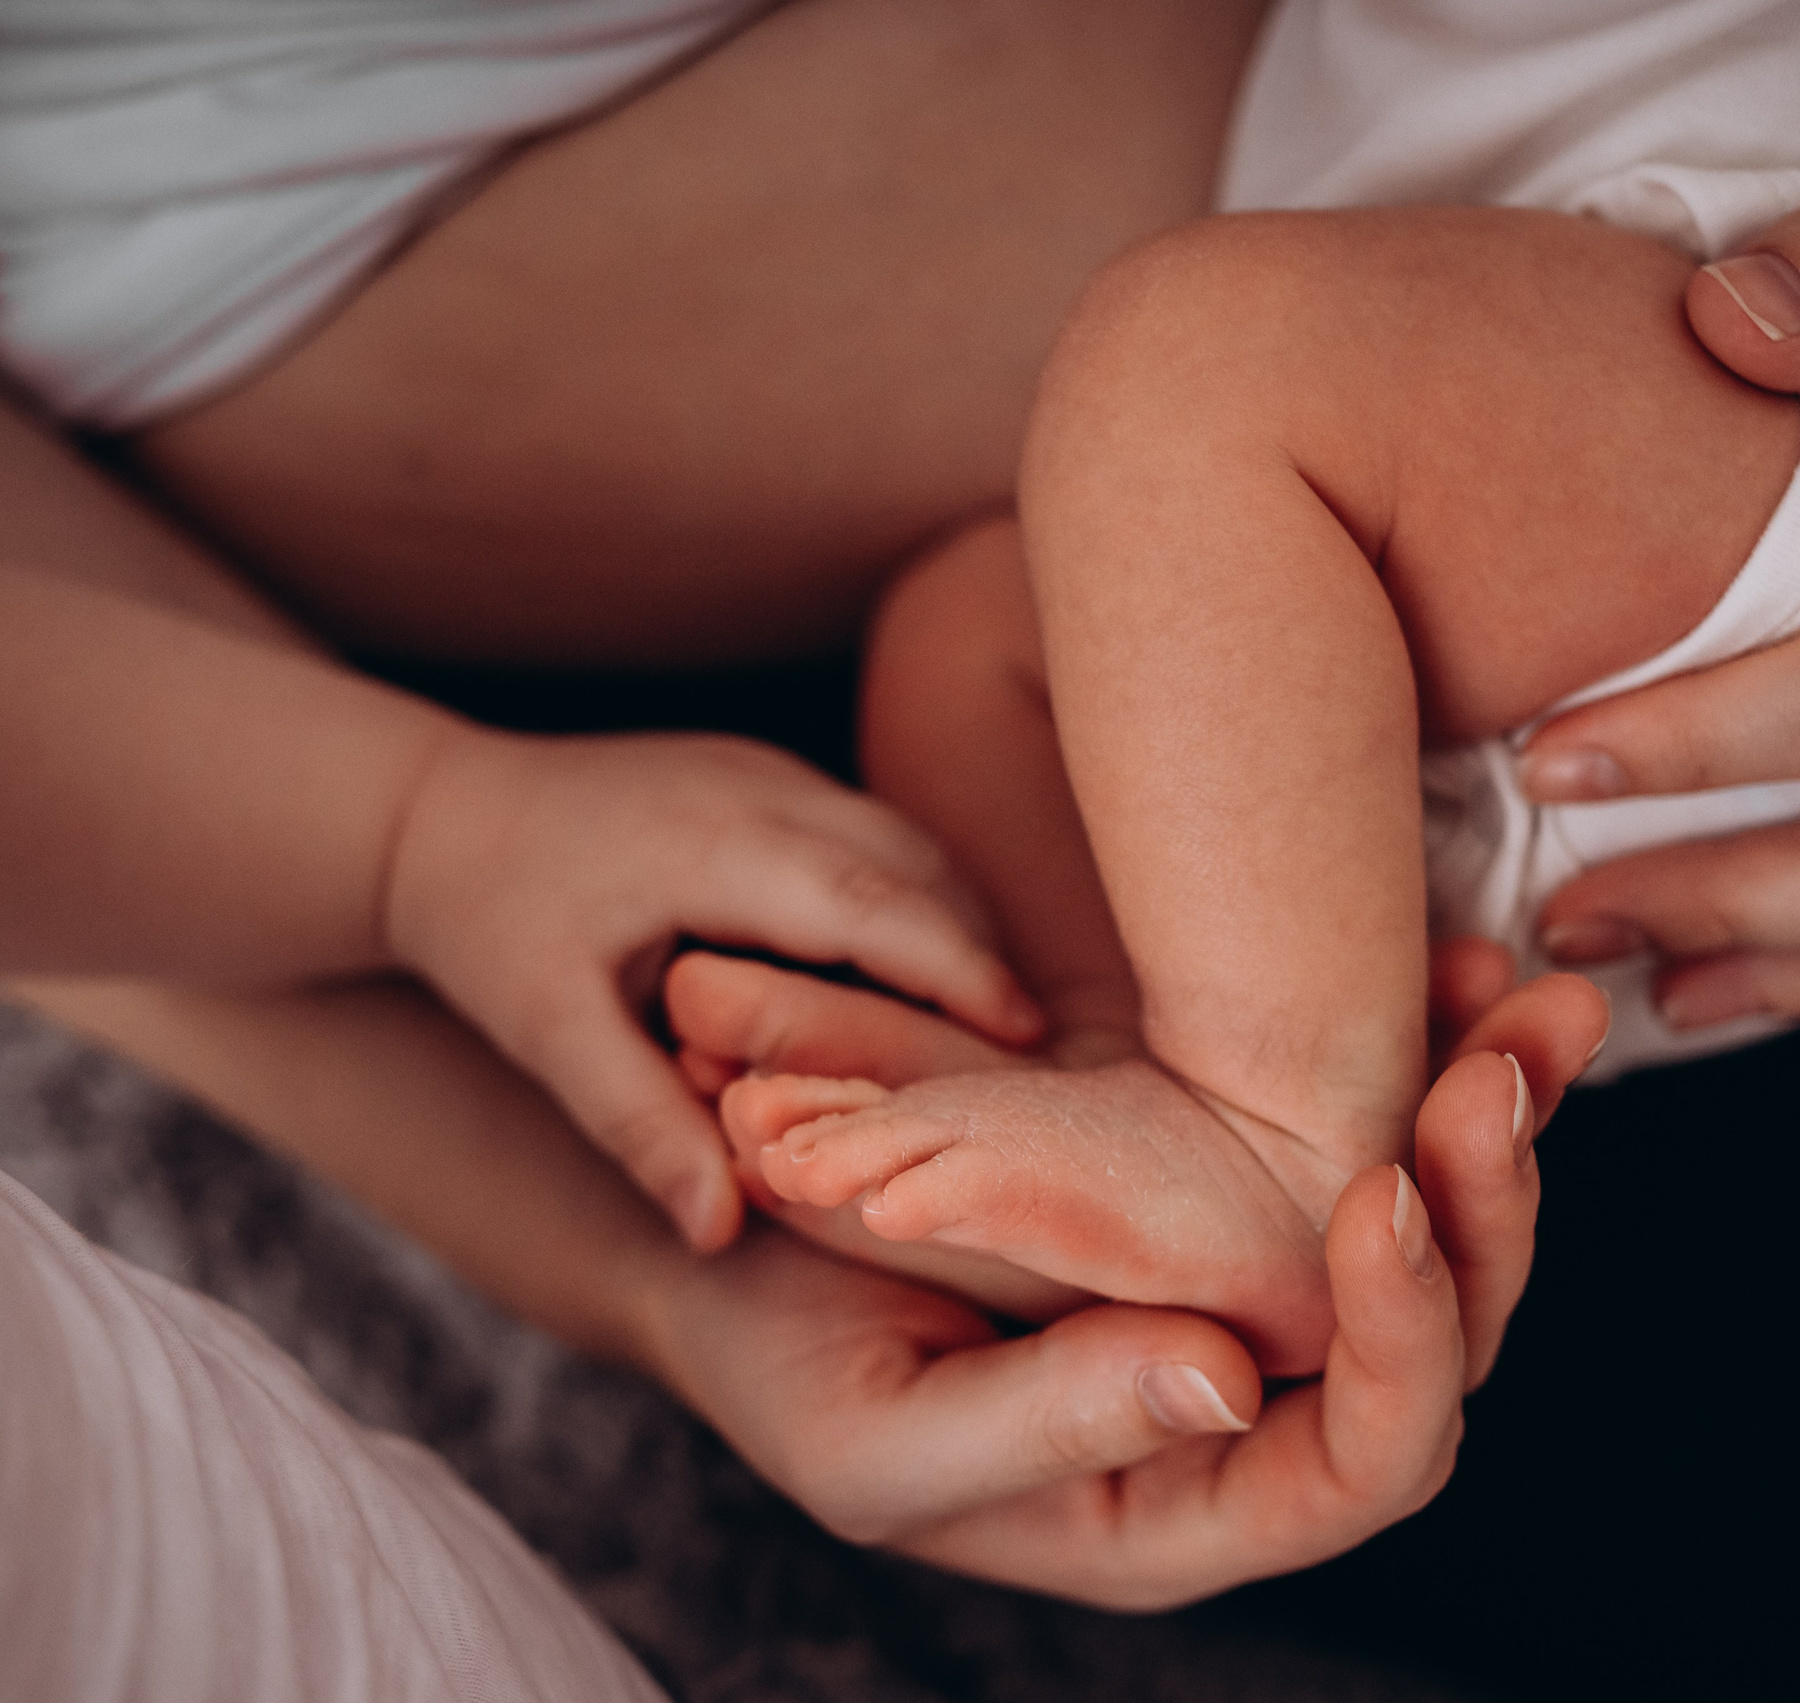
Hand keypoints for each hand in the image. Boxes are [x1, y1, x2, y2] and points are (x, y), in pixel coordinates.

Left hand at [382, 726, 1041, 1249]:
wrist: (423, 812)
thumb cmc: (482, 928)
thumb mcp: (546, 1035)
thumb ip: (638, 1128)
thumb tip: (721, 1234)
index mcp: (711, 845)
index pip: (872, 902)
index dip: (961, 969)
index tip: (1029, 1042)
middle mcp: (757, 787)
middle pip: (916, 863)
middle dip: (984, 951)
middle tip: (1039, 1057)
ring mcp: (767, 768)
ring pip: (905, 842)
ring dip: (957, 924)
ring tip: (996, 1031)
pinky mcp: (766, 772)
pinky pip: (871, 834)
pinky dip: (915, 901)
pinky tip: (925, 979)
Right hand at [638, 961, 1607, 1603]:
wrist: (735, 1251)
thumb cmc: (785, 1365)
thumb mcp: (878, 1431)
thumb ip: (1047, 1426)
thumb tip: (1229, 1384)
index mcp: (1185, 1507)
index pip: (1365, 1464)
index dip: (1407, 1339)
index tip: (1380, 1191)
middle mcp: (1255, 1413)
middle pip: (1443, 1335)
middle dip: (1491, 1196)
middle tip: (1508, 1055)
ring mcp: (1263, 1299)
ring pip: (1438, 1228)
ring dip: (1492, 1105)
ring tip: (1521, 991)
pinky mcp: (1246, 1199)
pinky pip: (1374, 1136)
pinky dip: (1427, 1049)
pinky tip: (1457, 965)